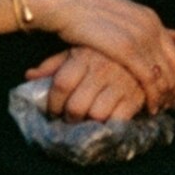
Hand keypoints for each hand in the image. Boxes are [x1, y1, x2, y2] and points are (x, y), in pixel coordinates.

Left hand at [27, 45, 150, 122]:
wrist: (144, 48)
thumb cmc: (102, 52)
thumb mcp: (77, 51)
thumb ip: (53, 65)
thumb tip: (29, 76)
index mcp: (84, 56)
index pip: (61, 84)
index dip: (53, 103)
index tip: (53, 111)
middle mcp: (102, 69)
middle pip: (76, 105)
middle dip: (69, 118)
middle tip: (68, 120)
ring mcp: (121, 83)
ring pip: (96, 115)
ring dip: (87, 125)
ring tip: (85, 123)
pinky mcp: (136, 96)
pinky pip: (118, 120)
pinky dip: (109, 126)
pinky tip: (105, 123)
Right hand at [30, 0, 174, 102]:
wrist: (67, 3)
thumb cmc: (86, 12)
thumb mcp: (119, 16)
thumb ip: (138, 28)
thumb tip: (159, 35)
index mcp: (150, 18)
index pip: (174, 51)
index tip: (171, 89)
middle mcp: (151, 27)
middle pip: (173, 64)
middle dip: (173, 87)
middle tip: (168, 104)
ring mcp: (141, 37)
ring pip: (164, 74)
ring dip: (164, 95)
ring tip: (159, 108)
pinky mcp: (127, 49)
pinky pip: (149, 79)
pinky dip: (153, 96)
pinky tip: (150, 107)